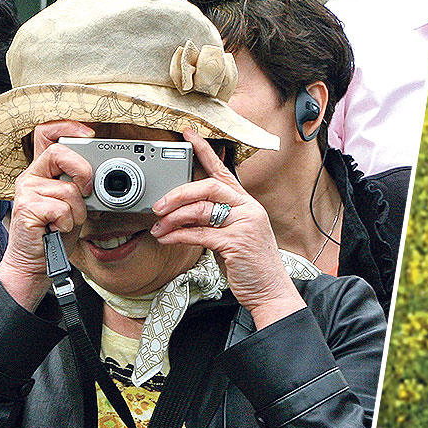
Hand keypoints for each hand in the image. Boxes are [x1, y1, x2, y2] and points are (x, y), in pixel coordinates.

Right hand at [0, 120, 94, 309]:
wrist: (35, 264)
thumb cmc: (54, 234)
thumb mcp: (72, 204)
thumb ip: (79, 186)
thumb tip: (97, 175)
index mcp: (42, 171)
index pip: (46, 133)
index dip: (67, 126)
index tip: (88, 134)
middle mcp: (31, 177)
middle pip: (59, 152)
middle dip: (83, 172)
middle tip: (86, 192)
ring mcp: (26, 192)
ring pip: (67, 189)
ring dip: (77, 211)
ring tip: (65, 223)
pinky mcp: (26, 208)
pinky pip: (61, 209)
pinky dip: (67, 223)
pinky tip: (57, 229)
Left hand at [149, 128, 304, 327]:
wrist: (270, 291)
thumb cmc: (251, 265)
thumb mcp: (236, 235)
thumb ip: (217, 220)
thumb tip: (186, 213)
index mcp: (246, 203)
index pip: (223, 170)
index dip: (205, 151)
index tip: (188, 136)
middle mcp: (247, 209)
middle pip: (208, 186)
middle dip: (179, 193)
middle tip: (159, 205)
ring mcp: (243, 225)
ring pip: (201, 209)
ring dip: (173, 218)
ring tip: (158, 227)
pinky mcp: (235, 243)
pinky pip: (199, 233)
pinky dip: (178, 235)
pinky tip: (167, 238)